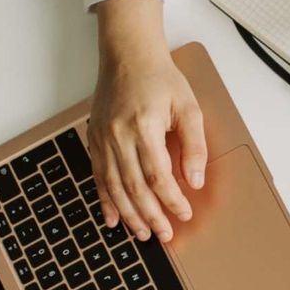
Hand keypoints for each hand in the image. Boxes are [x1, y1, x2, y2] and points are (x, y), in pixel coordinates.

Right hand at [89, 0, 207, 241]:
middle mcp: (119, 135)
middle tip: (164, 235)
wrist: (127, 54)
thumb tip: (195, 180)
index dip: (171, 200)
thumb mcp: (188, 106)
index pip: (159, 175)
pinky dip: (105, 201)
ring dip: (129, 215)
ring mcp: (103, 138)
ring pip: (114, 187)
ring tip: (142, 235)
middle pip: (135, 187)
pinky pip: (98, 176)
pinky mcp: (94, 138)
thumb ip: (194, 145)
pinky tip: (112, 219)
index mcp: (144, 126)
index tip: (184, 214)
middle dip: (150, 216)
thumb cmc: (160, 78)